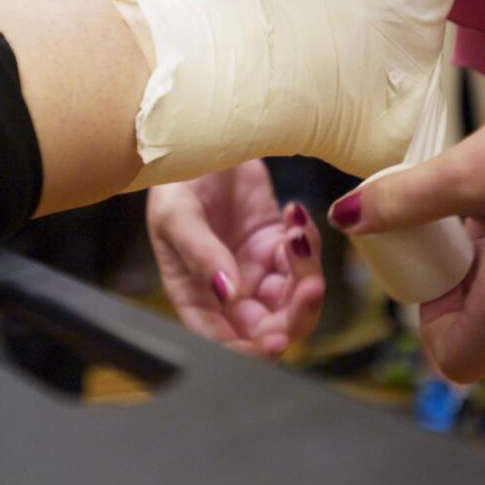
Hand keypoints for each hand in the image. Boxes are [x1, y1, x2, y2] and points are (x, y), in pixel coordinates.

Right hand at [147, 160, 323, 357]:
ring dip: (306, 273)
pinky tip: (294, 215)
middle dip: (294, 313)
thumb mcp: (177, 215)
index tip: (275, 338)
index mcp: (194, 294)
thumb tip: (227, 295)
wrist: (202, 134)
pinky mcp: (277, 244)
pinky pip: (303, 260)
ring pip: (294, 297)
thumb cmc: (174, 178)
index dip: (250, 350)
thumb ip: (201, 256)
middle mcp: (227, 291)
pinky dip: (307, 242)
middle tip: (310, 285)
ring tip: (297, 234)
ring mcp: (255, 268)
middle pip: (269, 327)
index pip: (222, 341)